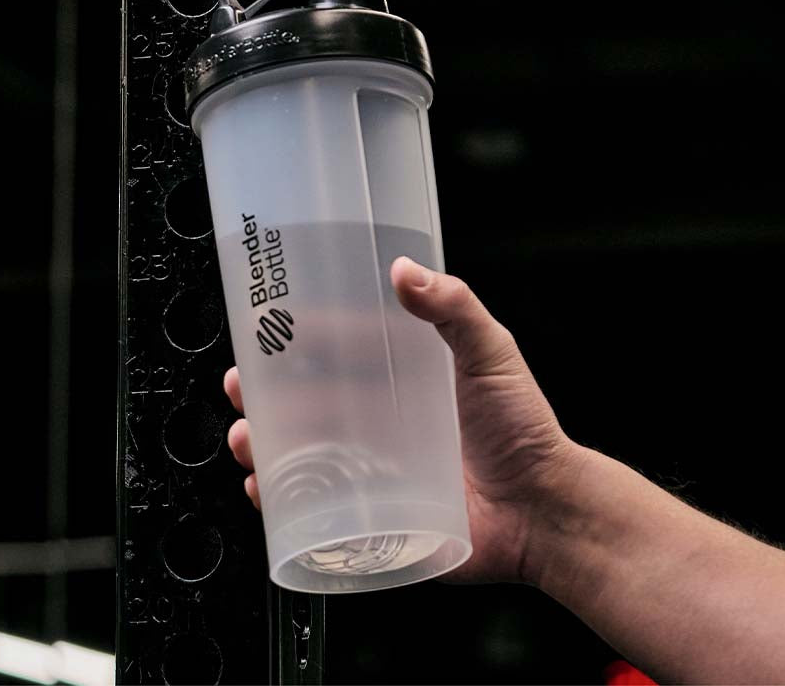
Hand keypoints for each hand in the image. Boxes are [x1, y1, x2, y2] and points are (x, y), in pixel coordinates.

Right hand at [223, 256, 582, 584]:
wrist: (542, 511)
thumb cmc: (525, 430)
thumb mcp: (492, 354)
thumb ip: (455, 308)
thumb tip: (406, 271)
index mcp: (406, 377)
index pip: (341, 349)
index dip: (300, 339)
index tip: (266, 327)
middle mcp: (386, 419)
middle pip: (309, 399)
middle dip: (267, 391)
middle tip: (242, 384)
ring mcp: (376, 467)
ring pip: (303, 451)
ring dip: (266, 442)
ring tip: (248, 438)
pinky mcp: (376, 513)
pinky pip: (318, 505)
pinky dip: (285, 499)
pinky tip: (269, 492)